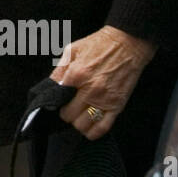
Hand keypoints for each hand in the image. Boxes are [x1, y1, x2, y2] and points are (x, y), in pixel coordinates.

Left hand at [51, 25, 156, 139]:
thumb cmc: (99, 45)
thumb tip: (50, 86)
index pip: (58, 99)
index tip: (58, 99)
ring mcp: (105, 100)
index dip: (56, 101)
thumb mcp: (72, 50)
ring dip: (78, 123)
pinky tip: (89, 125)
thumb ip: (59, 70)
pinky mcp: (117, 106)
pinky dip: (93, 132)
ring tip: (79, 115)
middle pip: (69, 116)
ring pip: (83, 125)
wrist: (127, 44)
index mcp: (77, 74)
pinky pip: (102, 128)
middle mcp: (90, 89)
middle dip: (66, 113)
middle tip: (68, 107)